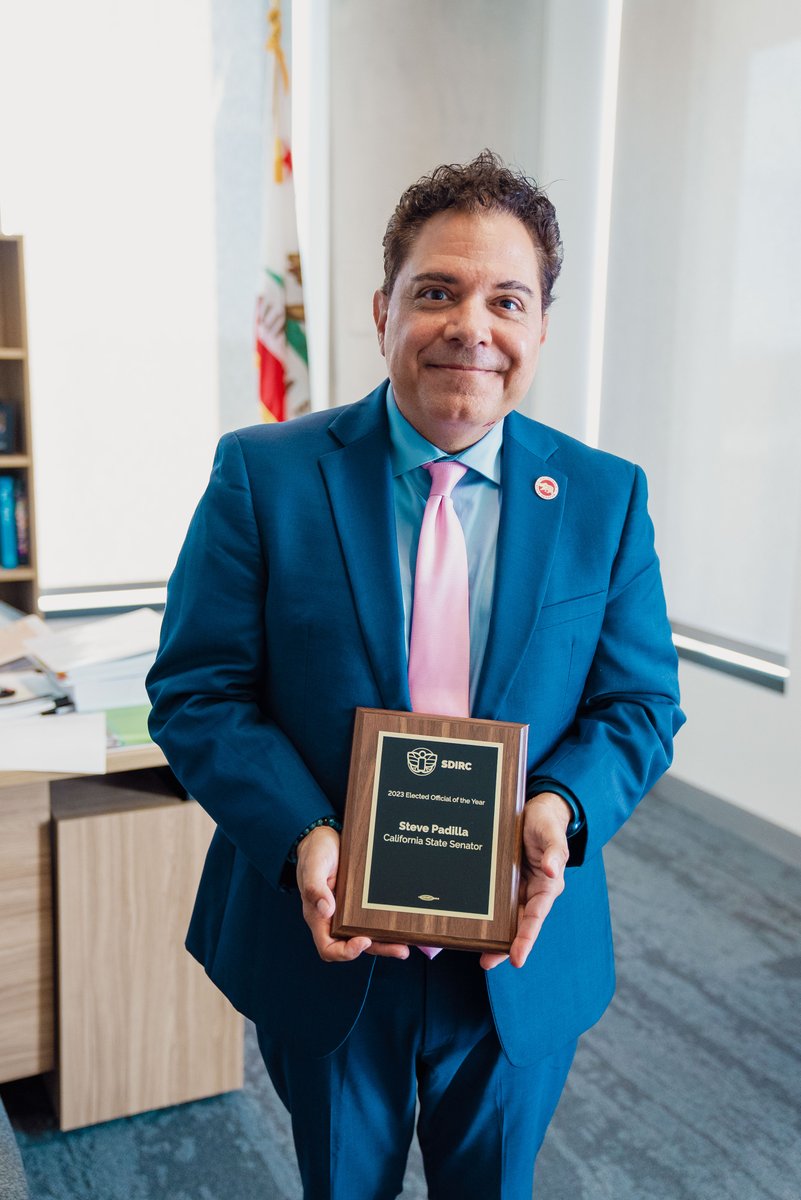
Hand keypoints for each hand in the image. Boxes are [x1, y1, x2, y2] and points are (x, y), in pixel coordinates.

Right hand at [296, 825, 408, 961]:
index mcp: (318, 917)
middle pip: (354, 946)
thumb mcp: (313, 866)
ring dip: (386, 944)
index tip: (362, 941)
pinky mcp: (359, 904)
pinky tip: (401, 926)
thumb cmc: (314, 852)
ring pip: (367, 937)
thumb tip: (326, 910)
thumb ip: (315, 888)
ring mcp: (347, 913)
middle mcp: (333, 920)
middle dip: (377, 950)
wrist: (325, 838)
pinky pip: (372, 920)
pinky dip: (386, 927)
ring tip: (405, 946)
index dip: (345, 952)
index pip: (329, 948)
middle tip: (399, 949)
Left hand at [480, 791, 570, 971]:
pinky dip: (482, 913)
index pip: (536, 916)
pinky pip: (491, 901)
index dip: (526, 938)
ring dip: (491, 935)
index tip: (517, 958)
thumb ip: (554, 851)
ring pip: (503, 917)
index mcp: (547, 886)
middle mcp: (531, 892)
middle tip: (486, 962)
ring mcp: (515, 888)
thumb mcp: (551, 834)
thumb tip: (551, 871)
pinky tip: (467, 922)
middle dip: (504, 946)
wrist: (533, 811)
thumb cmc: (546, 823)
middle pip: (518, 925)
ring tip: (475, 952)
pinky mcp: (501, 881)